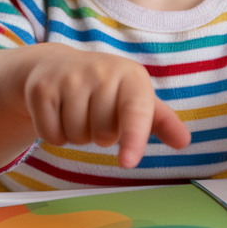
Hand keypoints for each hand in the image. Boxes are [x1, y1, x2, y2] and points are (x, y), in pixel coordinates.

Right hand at [23, 46, 190, 167]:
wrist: (56, 65)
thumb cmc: (104, 88)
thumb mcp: (133, 98)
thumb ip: (159, 120)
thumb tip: (184, 141)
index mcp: (131, 76)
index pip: (136, 111)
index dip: (133, 137)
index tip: (128, 162)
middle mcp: (102, 71)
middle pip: (103, 134)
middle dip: (100, 135)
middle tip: (96, 114)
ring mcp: (69, 77)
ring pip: (76, 136)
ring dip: (77, 134)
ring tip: (77, 111)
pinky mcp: (42, 88)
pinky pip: (50, 134)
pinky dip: (53, 133)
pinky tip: (57, 112)